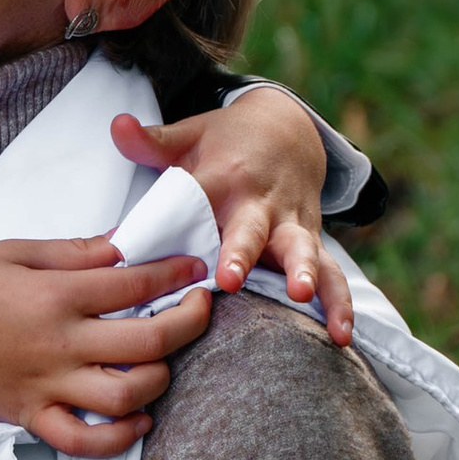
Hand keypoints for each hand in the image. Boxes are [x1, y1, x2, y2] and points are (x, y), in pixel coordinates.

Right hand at [0, 244, 213, 458]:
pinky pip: (86, 440)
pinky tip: (139, 418)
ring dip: (161, 378)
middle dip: (190, 322)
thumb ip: (72, 252)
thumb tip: (123, 244)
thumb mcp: (11, 252)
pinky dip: (121, 436)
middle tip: (200, 308)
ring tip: (165, 360)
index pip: (136, 283)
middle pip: (149, 341)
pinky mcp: (31, 418)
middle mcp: (59, 343)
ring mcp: (47, 386)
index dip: (176, 273)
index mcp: (55, 294)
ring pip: (127, 394)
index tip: (196, 268)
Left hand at [112, 91, 355, 346]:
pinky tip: (341, 335)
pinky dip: (340, 303)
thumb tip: (117, 124)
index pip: (201, 199)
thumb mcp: (190, 135)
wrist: (288, 128)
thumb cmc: (226, 142)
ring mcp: (290, 222)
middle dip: (241, 253)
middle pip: (250, 228)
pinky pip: (332, 273)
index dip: (187, 219)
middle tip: (231, 280)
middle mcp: (259, 201)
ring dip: (302, 271)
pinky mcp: (312, 239)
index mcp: (222, 177)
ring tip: (300, 296)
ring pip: (300, 248)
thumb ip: (151, 140)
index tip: (168, 241)